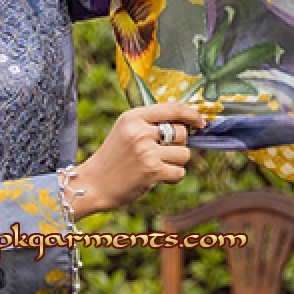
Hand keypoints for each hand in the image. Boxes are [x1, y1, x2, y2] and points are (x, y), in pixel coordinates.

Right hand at [70, 103, 206, 219]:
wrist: (93, 184)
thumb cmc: (113, 158)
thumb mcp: (125, 131)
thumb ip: (150, 123)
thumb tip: (186, 122)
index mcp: (133, 117)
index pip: (172, 109)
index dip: (191, 115)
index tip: (200, 122)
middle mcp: (140, 132)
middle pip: (182, 133)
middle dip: (178, 144)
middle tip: (161, 153)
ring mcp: (146, 152)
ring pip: (184, 154)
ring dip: (175, 162)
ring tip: (156, 166)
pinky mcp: (152, 171)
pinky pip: (179, 171)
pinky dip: (172, 177)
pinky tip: (157, 177)